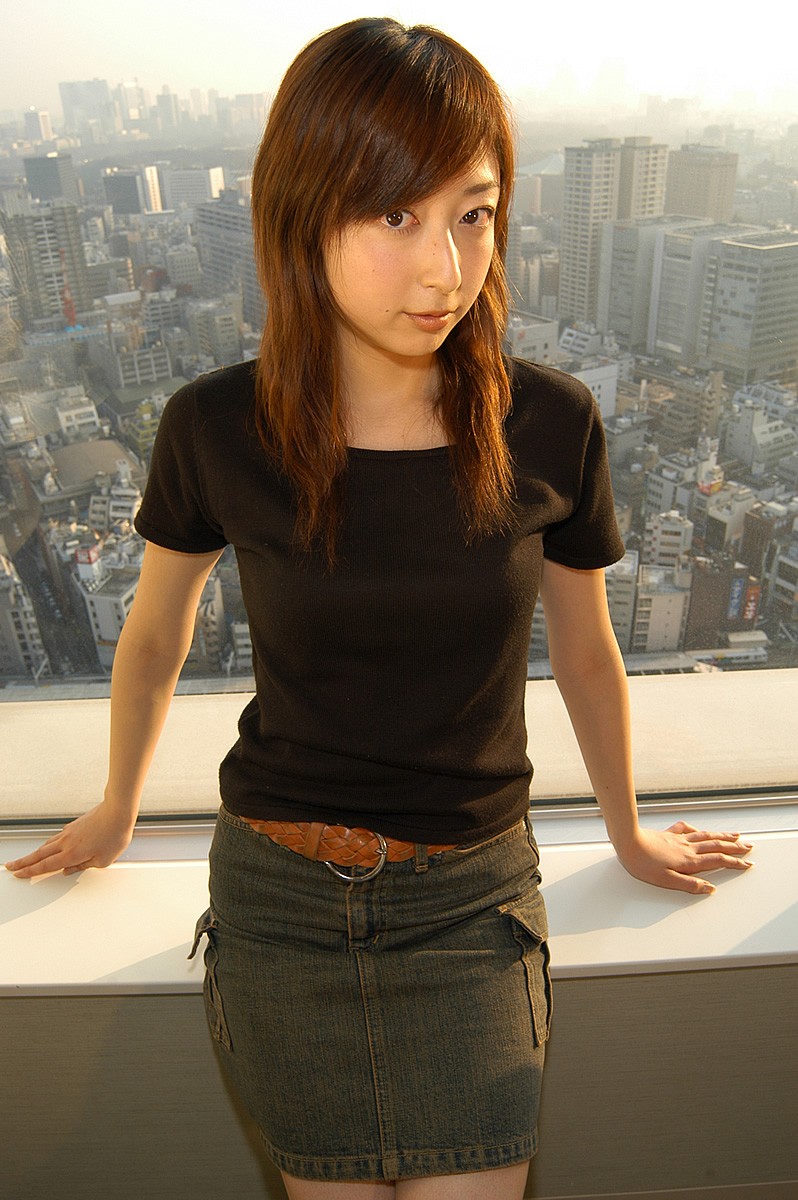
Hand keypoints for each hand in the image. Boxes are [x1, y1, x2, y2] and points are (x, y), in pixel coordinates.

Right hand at [4, 801, 136, 878]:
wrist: (118, 811)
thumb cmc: (114, 835)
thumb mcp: (103, 861)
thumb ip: (84, 867)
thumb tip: (69, 870)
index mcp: (71, 854)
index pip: (45, 866)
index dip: (30, 872)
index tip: (19, 874)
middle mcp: (66, 842)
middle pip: (39, 854)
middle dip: (23, 862)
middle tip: (11, 866)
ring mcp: (69, 832)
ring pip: (47, 844)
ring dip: (34, 853)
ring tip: (26, 859)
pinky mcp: (74, 825)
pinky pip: (57, 837)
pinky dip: (49, 844)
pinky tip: (50, 845)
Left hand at [613, 821, 753, 894]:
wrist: (627, 841)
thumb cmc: (643, 863)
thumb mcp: (666, 881)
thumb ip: (689, 885)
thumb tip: (710, 888)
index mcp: (689, 861)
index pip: (718, 860)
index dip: (734, 862)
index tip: (747, 863)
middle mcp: (687, 848)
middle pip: (716, 845)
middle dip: (735, 846)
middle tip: (749, 846)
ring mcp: (678, 839)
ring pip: (706, 836)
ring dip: (723, 836)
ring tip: (736, 835)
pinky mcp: (668, 834)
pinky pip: (688, 829)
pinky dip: (698, 829)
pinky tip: (700, 830)